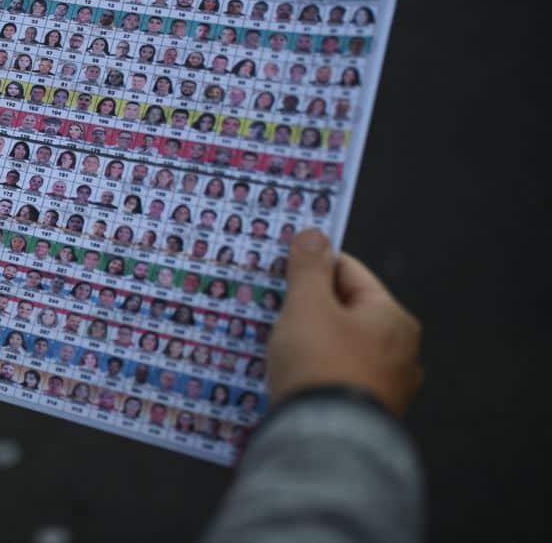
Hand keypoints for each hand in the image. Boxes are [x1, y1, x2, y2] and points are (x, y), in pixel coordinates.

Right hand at [267, 228, 422, 415]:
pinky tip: (292, 374)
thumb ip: (308, 268)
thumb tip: (314, 235)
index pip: (350, 274)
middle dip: (310, 308)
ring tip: (277, 343)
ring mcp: (389, 387)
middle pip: (347, 313)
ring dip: (312, 342)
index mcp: (394, 318)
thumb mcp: (306, 306)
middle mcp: (402, 352)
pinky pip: (339, 379)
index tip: (282, 268)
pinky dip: (317, 372)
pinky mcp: (370, 414)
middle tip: (273, 307)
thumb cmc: (319, 364)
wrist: (325, 441)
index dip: (313, 266)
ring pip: (342, 348)